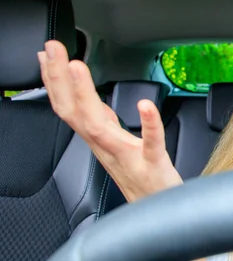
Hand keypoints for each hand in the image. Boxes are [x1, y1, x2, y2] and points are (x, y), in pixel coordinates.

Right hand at [38, 40, 181, 201]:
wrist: (158, 210)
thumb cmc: (141, 177)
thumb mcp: (116, 143)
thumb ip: (103, 121)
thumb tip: (87, 97)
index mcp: (100, 139)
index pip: (69, 108)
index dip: (55, 81)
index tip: (47, 54)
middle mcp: (107, 147)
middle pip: (75, 113)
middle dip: (61, 80)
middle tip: (54, 49)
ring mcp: (129, 157)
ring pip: (99, 127)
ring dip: (86, 96)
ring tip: (77, 68)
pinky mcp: (154, 165)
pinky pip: (150, 143)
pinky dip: (148, 124)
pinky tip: (145, 106)